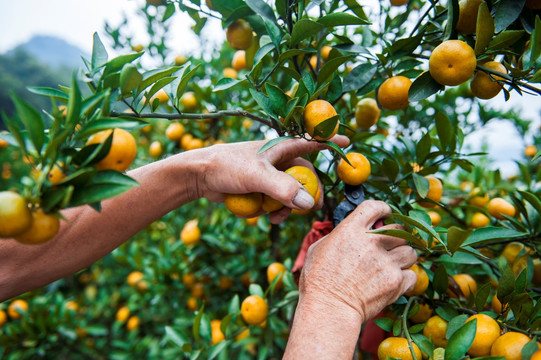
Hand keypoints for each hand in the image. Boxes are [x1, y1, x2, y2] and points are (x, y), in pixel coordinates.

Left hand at [196, 136, 348, 222]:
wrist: (200, 176)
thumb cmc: (227, 166)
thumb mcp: (256, 176)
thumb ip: (283, 189)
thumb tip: (308, 204)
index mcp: (281, 148)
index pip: (311, 142)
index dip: (330, 142)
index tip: (348, 143)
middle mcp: (278, 161)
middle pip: (305, 178)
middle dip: (307, 195)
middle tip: (309, 210)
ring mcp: (269, 177)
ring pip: (290, 195)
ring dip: (286, 208)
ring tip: (275, 218)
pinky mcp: (260, 189)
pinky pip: (275, 202)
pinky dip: (271, 211)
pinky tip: (261, 215)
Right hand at [298, 200, 416, 322]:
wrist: (329, 309)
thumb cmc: (317, 282)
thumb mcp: (318, 249)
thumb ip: (337, 236)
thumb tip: (347, 232)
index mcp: (350, 230)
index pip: (374, 207)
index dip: (383, 209)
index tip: (386, 214)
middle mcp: (371, 242)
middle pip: (400, 229)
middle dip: (398, 236)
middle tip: (392, 245)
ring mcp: (386, 262)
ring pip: (411, 252)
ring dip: (404, 257)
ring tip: (394, 265)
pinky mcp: (395, 281)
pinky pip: (412, 275)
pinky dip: (405, 279)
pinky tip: (393, 282)